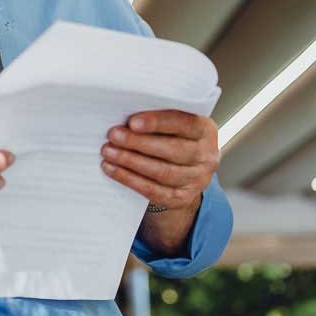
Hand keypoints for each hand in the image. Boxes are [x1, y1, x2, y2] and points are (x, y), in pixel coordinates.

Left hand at [101, 110, 219, 255]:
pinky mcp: (182, 198)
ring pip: (162, 172)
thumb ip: (159, 118)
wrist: (185, 171)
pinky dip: (129, 179)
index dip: (158, 122)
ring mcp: (197, 180)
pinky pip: (153, 191)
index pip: (185, 123)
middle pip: (172, 150)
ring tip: (108, 152)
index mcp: (206, 130)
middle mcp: (207, 156)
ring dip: (130, 162)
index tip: (132, 122)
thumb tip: (126, 117)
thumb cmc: (174, 138)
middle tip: (113, 135)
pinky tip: (112, 169)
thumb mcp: (176, 125)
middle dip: (138, 143)